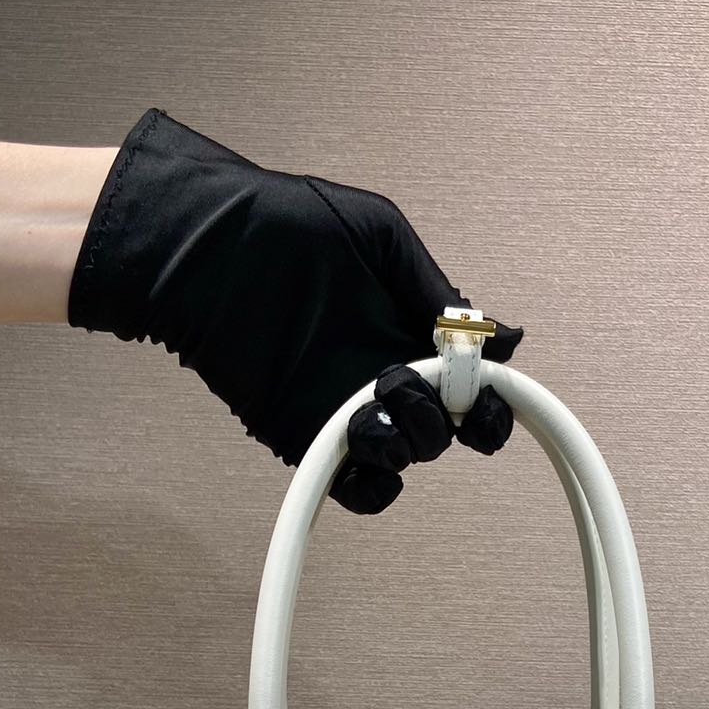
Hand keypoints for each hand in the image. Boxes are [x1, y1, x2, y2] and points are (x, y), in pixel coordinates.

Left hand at [67, 109, 522, 513]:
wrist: (206, 245)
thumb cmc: (285, 222)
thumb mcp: (379, 234)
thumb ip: (436, 290)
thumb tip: (503, 336)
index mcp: (409, 331)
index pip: (469, 385)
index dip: (488, 399)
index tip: (481, 389)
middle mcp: (383, 376)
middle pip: (443, 429)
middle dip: (443, 416)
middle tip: (407, 380)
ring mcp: (344, 409)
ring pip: (404, 459)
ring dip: (409, 442)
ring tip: (376, 402)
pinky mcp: (304, 436)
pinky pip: (354, 486)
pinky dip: (369, 479)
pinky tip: (358, 436)